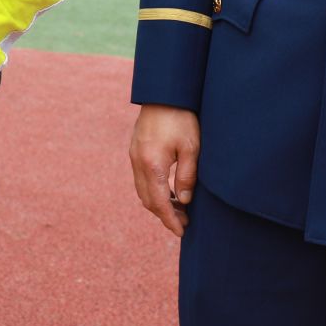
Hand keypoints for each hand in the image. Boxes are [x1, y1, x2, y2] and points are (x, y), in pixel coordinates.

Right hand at [130, 103, 199, 237]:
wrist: (163, 93)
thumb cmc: (181, 118)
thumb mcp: (191, 148)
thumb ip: (187, 177)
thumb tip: (184, 201)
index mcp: (152, 164)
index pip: (159, 202)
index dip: (170, 220)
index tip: (181, 232)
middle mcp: (138, 162)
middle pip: (147, 199)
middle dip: (164, 214)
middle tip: (184, 222)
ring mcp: (134, 155)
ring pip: (142, 190)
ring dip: (159, 202)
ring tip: (179, 207)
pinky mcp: (135, 150)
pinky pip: (141, 178)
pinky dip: (153, 189)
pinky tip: (169, 189)